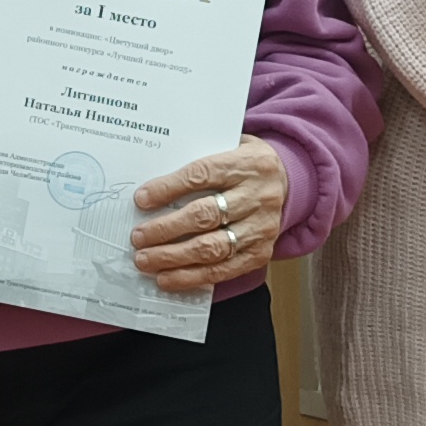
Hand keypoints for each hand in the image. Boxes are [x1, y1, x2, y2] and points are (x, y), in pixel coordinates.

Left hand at [129, 137, 286, 293]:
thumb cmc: (244, 164)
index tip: (141, 199)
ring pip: (212, 247)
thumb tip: (152, 186)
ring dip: (174, 257)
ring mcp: (261, 227)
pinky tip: (168, 277)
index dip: (169, 188)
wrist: (287, 180)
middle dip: (166, 229)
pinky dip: (192, 276)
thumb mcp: (228, 148)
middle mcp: (257, 196)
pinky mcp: (260, 252)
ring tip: (145, 260)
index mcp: (246, 164)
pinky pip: (223, 269)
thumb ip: (197, 160)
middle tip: (138, 237)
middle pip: (205, 215)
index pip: (202, 176)